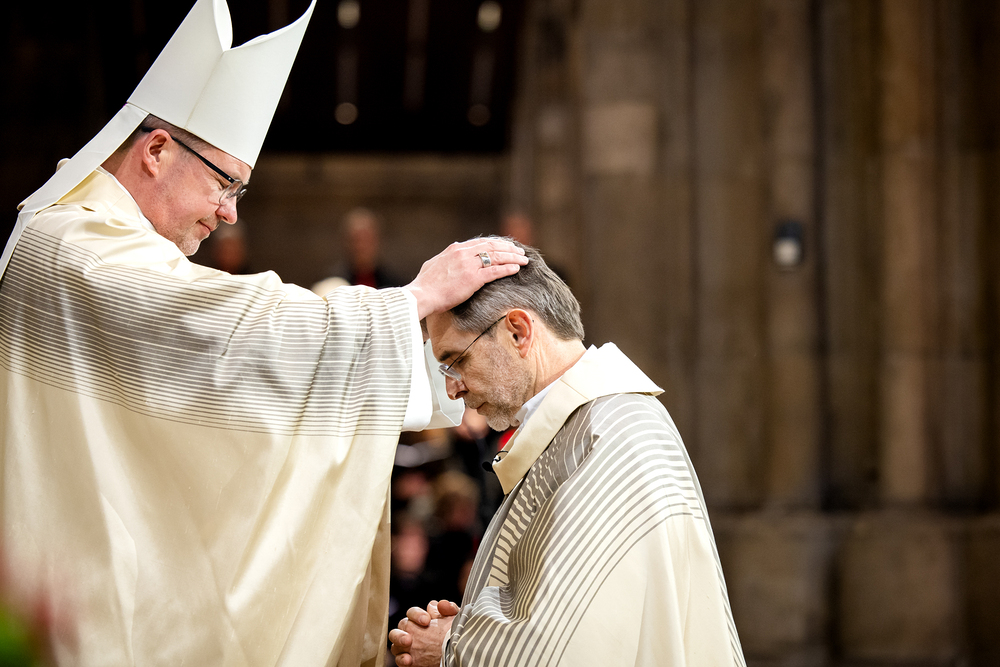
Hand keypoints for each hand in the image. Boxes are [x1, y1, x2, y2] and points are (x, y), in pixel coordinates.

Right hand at [388, 600, 459, 666]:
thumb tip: (441, 604)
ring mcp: (408, 646)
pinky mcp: (408, 660)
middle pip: (401, 626)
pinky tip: (409, 660)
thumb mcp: (455, 620)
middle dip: (403, 630)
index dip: (417, 615)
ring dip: (399, 641)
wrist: (456, 653)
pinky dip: (401, 659)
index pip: (412, 613)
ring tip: (407, 643)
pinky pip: (399, 659)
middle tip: (410, 636)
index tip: (426, 621)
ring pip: (395, 641)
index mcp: (420, 619)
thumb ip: (449, 609)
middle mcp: (412, 631)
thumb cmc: (454, 634)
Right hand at [406, 239, 527, 319]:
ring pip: (497, 257)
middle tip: (519, 250)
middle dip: (508, 248)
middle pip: (492, 246)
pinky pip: (496, 271)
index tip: (506, 245)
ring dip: (513, 257)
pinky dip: (508, 268)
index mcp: (455, 249)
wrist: (421, 295)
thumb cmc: (424, 284)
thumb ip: (445, 258)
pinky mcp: (473, 279)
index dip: (496, 243)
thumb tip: (451, 252)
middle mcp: (464, 253)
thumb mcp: (433, 264)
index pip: (481, 242)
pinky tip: (517, 269)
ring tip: (524, 259)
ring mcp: (469, 265)